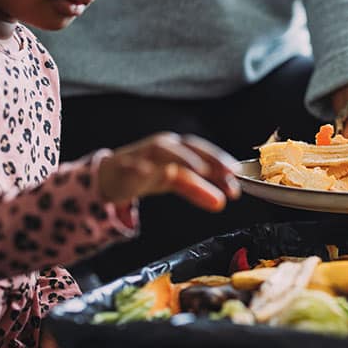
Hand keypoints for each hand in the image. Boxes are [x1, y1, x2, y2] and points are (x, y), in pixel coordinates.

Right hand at [97, 133, 240, 211]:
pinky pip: (133, 165)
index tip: (237, 175)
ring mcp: (144, 154)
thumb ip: (198, 190)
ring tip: (200, 169)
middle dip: (210, 157)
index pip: (203, 151)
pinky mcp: (125, 166)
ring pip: (163, 149)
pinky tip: (149, 172)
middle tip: (229, 173)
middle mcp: (163, 147)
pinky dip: (141, 167)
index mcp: (177, 149)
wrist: (110, 176)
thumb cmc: (146, 173)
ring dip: (183, 157)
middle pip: (189, 146)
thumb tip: (223, 201)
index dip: (221, 160)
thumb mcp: (175, 181)